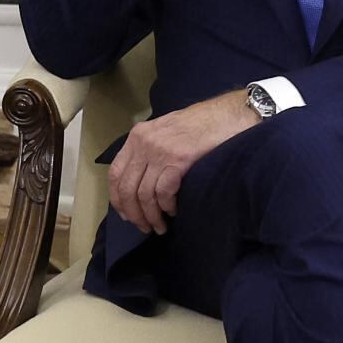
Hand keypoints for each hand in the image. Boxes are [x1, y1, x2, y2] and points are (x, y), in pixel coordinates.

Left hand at [106, 89, 260, 236]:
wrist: (227, 114)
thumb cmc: (200, 124)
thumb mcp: (164, 131)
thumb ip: (149, 150)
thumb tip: (141, 182)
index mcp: (137, 136)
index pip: (115, 172)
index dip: (117, 198)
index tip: (125, 214)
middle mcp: (144, 143)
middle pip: (128, 187)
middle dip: (134, 213)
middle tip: (144, 227)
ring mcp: (160, 151)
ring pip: (144, 194)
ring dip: (151, 216)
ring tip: (159, 227)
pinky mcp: (179, 160)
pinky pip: (164, 192)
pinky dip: (167, 206)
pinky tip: (174, 211)